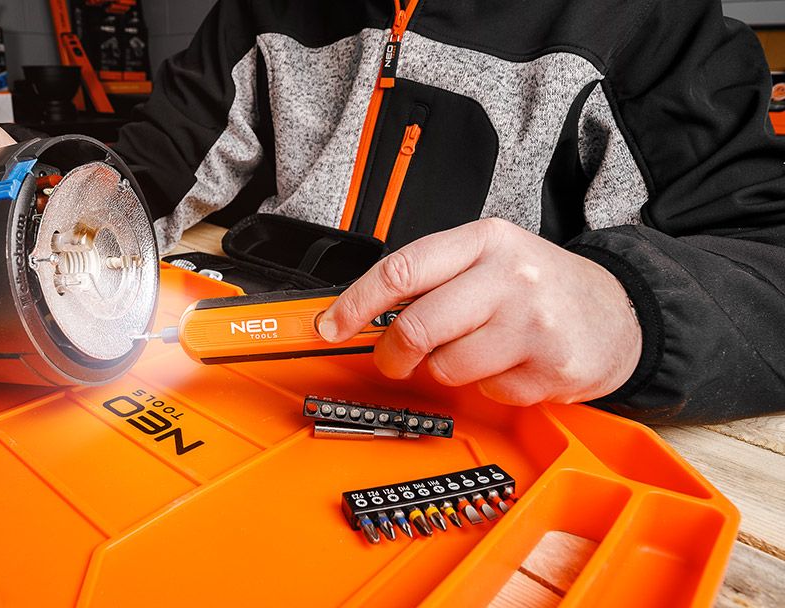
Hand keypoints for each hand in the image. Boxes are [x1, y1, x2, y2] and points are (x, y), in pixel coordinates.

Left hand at [317, 218, 641, 404]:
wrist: (621, 313)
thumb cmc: (542, 287)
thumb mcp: (490, 260)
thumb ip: (434, 279)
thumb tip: (361, 314)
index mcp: (485, 240)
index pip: (401, 270)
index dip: (355, 304)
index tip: (330, 326)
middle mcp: (510, 277)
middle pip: (417, 326)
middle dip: (393, 354)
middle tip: (394, 360)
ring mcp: (533, 323)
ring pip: (448, 367)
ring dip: (449, 370)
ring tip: (477, 352)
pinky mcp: (552, 368)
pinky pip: (488, 392)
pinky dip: (489, 387)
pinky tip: (513, 365)